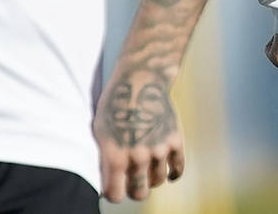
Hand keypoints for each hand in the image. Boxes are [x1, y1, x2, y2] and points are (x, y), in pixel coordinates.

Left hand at [92, 65, 184, 202]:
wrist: (141, 82)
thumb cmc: (114, 106)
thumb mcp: (100, 134)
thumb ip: (105, 159)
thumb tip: (108, 181)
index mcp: (115, 157)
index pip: (115, 195)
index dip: (113, 194)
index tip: (114, 188)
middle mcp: (138, 157)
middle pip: (139, 193)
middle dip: (134, 191)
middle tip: (131, 183)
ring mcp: (159, 149)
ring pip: (157, 181)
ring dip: (151, 179)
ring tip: (147, 172)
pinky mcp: (176, 140)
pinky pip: (178, 167)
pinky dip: (173, 173)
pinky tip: (168, 173)